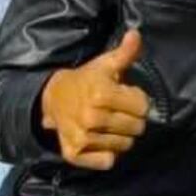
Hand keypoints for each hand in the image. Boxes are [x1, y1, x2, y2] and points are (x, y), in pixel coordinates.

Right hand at [40, 29, 150, 169]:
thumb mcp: (105, 65)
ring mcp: (82, 137)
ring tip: (108, 124)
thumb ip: (125, 53)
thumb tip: (136, 34)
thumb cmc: (86, 80)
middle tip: (118, 112)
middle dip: (132, 119)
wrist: (52, 98)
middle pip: (136, 128)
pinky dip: (108, 154)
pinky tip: (101, 140)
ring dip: (121, 137)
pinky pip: (107, 161)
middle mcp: (91, 117)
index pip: (143, 107)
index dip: (138, 101)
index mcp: (102, 94)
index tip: (127, 97)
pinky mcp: (74, 154)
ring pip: (124, 145)